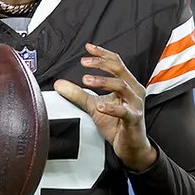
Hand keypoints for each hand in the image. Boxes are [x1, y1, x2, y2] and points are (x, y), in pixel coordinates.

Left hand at [54, 43, 156, 170]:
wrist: (132, 146)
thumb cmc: (118, 124)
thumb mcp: (94, 107)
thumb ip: (78, 95)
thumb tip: (60, 84)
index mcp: (127, 84)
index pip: (116, 63)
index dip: (102, 54)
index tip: (88, 48)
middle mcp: (134, 91)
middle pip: (119, 70)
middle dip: (101, 64)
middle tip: (84, 62)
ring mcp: (135, 105)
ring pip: (122, 86)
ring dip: (103, 81)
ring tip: (86, 80)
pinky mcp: (134, 119)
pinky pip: (124, 111)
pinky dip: (111, 107)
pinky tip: (99, 105)